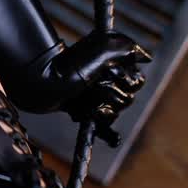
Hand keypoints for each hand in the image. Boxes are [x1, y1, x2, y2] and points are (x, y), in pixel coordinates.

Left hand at [10, 29, 150, 138]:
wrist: (39, 83)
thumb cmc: (68, 65)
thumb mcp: (101, 48)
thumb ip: (127, 48)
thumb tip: (147, 57)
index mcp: (112, 64)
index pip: (137, 81)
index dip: (127, 80)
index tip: (112, 74)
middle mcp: (105, 80)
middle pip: (129, 99)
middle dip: (114, 95)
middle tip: (96, 87)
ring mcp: (95, 95)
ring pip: (116, 112)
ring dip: (104, 108)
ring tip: (87, 100)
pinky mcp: (84, 111)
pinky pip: (104, 128)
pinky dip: (109, 134)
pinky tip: (113, 139)